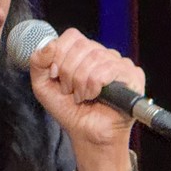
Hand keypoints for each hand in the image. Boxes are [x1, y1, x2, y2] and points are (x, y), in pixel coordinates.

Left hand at [28, 28, 143, 151]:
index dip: (60, 54)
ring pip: (94, 57)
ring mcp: (119, 63)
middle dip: (68, 72)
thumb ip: (38, 62)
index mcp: (83, 53)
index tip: (55, 75)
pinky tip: (94, 96)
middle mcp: (102, 55)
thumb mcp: (42, 85)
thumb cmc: (69, 111)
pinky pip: (108, 70)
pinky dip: (94, 85)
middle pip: (82, 46)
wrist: (86, 134)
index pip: (72, 36)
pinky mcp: (132, 75)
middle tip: (69, 90)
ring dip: (80, 82)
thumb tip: (49, 44)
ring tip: (82, 96)